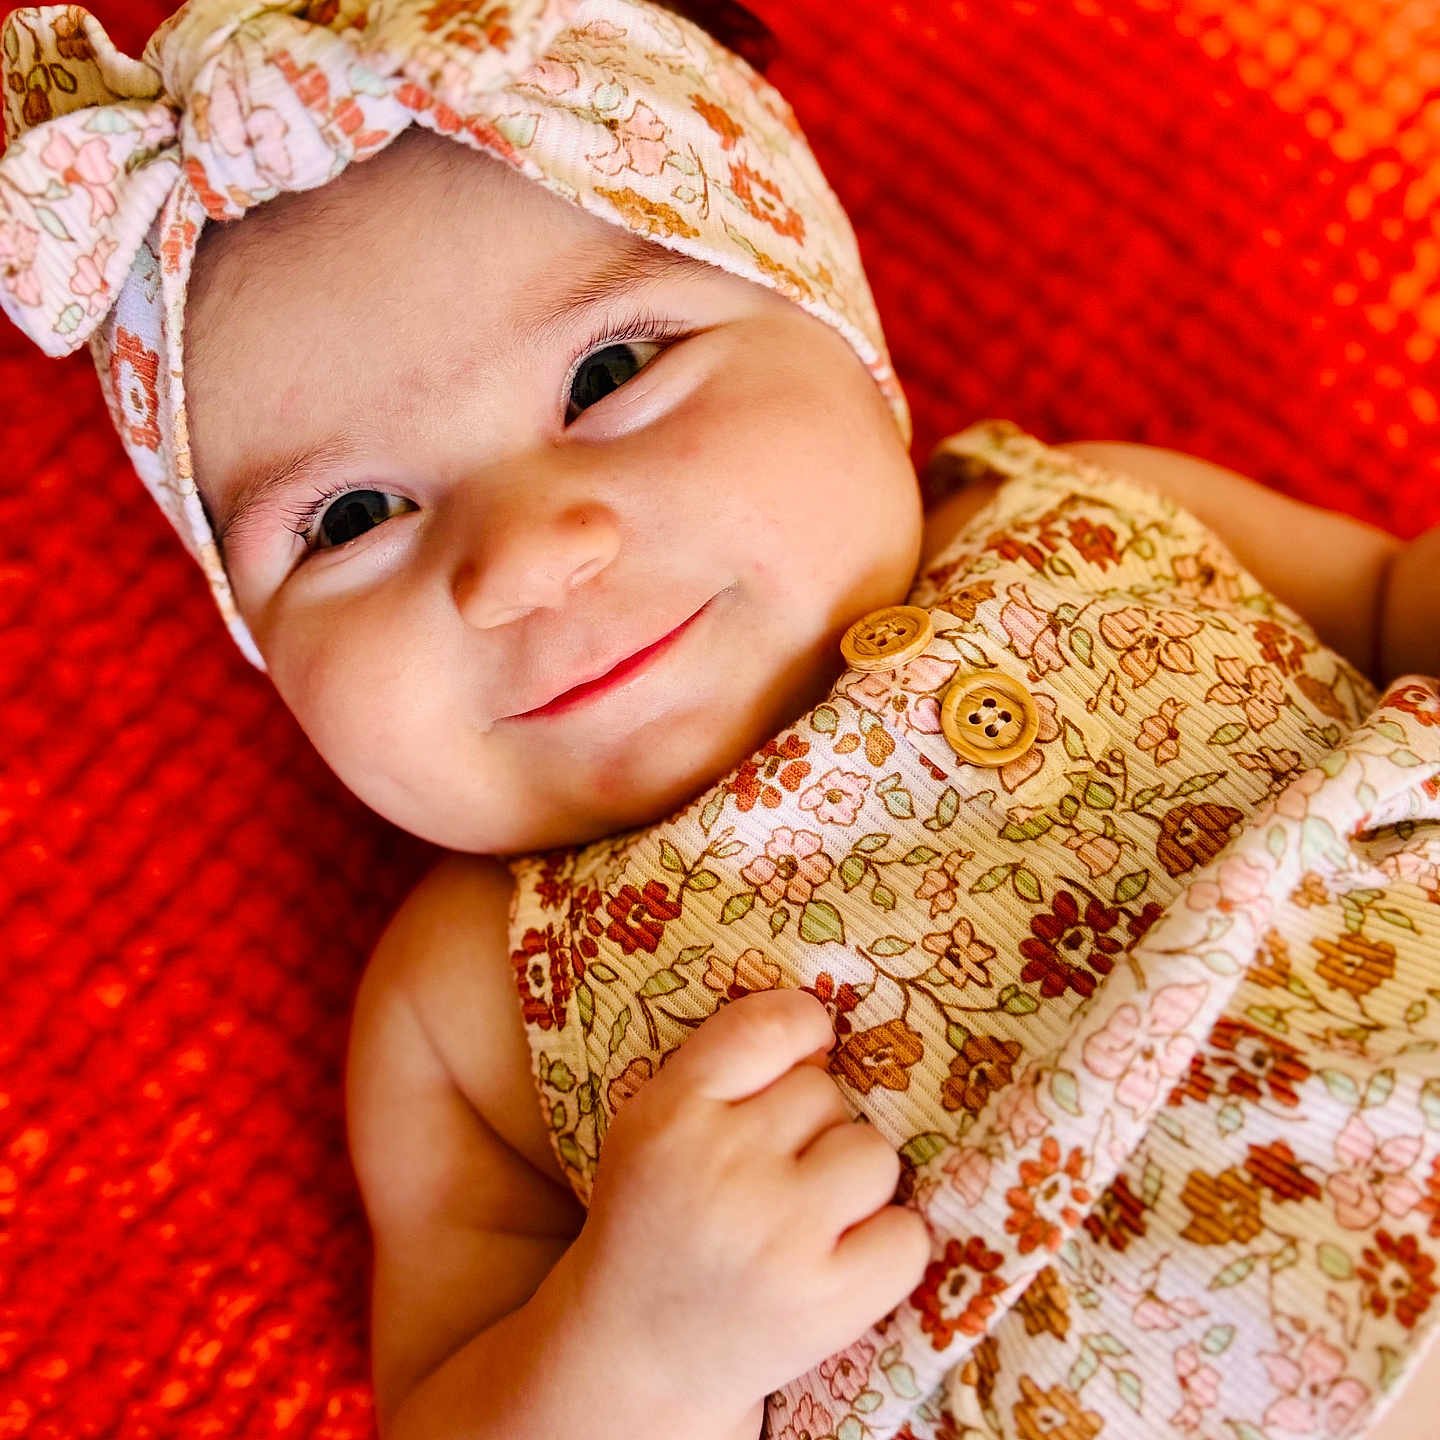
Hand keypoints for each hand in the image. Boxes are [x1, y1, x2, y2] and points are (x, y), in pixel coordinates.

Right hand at [571, 987, 931, 1412]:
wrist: (637, 1354)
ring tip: (805, 1217)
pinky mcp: (826, 1303)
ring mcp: (778, 1236)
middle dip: (810, 1126)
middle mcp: (722, 1166)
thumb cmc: (659, 1220)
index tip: (811, 1043)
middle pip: (824, 1093)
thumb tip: (825, 1034)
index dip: (803, 1024)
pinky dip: (887, 1245)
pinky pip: (909, 1234)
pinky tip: (841, 1259)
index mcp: (669, 1115)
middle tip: (769, 1175)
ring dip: (853, 1180)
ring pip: (873, 1153)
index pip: (765, 1027)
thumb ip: (725, 1071)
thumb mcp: (656, 1128)